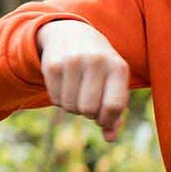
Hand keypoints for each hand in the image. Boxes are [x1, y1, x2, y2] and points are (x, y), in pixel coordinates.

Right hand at [36, 19, 129, 141]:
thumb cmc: (100, 65)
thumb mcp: (113, 81)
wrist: (71, 33)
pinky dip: (60, 100)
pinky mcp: (52, 65)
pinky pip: (55, 100)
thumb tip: (109, 138)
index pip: (114, 106)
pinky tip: (65, 87)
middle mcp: (96, 61)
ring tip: (77, 93)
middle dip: (88, 113)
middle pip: (89, 109)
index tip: (103, 119)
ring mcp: (72, 61)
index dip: (107, 120)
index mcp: (118, 67)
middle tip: (88, 103)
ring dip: (73, 107)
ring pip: (71, 107)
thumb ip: (115, 111)